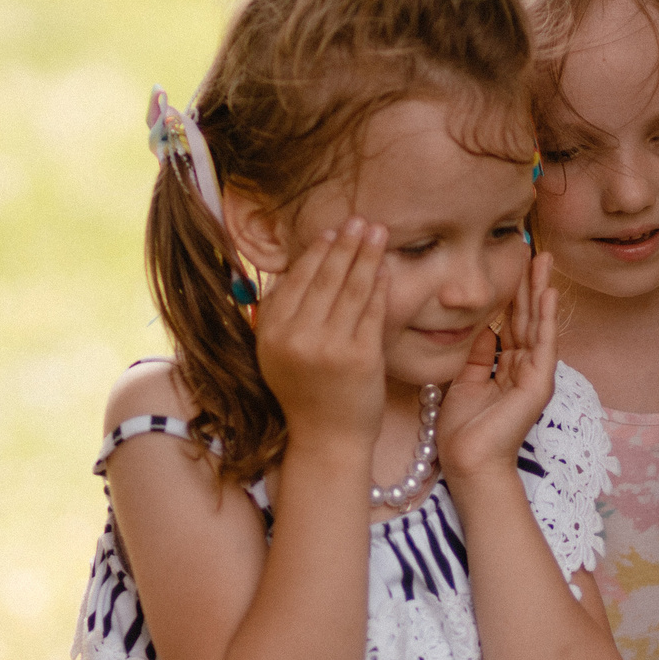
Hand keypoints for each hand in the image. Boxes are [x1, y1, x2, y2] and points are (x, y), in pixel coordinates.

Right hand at [253, 219, 390, 454]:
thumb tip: (298, 267)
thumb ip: (282, 315)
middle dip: (345, 244)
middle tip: (360, 220)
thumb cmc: (306, 394)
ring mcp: (330, 347)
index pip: (296, 280)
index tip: (331, 233)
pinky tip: (386, 269)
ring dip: (366, 255)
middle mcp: (297, 338)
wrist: (326, 439)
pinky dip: (380, 286)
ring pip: (351, 289)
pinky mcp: (361, 357)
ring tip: (377, 233)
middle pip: (325, 278)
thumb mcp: (277, 355)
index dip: (316, 253)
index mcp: (272, 334)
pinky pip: (373, 312)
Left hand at [436, 250, 558, 483]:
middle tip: (534, 249)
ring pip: (537, 325)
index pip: (510, 322)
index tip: (511, 263)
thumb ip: (477, 355)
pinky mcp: (538, 386)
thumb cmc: (462, 433)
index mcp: (506, 369)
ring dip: (541, 291)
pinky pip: (543, 345)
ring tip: (544, 260)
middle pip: (527, 318)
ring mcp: (534, 377)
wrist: (468, 465)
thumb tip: (482, 329)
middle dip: (530, 284)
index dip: (510, 293)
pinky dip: (546, 318)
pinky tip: (547, 293)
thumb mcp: (465, 383)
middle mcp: (524, 369)